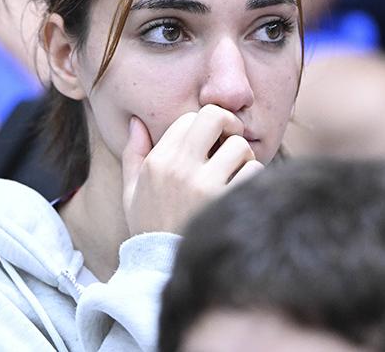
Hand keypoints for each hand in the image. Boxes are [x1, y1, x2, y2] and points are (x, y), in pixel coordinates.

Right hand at [121, 104, 264, 235]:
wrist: (161, 266)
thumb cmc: (149, 225)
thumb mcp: (131, 189)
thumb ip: (133, 153)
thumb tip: (136, 121)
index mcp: (158, 160)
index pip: (190, 118)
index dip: (203, 125)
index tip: (210, 139)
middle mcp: (180, 168)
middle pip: (215, 117)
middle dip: (229, 124)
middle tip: (230, 138)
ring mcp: (204, 186)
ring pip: (240, 146)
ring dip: (243, 157)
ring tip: (235, 171)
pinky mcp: (225, 203)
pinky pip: (253, 172)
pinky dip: (252, 177)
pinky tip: (240, 188)